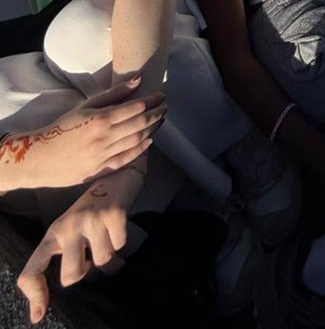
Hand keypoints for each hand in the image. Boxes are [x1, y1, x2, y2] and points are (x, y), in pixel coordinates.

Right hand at [0, 79, 164, 190]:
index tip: (161, 94)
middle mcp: (105, 138)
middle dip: (156, 113)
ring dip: (153, 129)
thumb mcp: (86, 106)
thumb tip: (138, 80)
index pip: (136, 107)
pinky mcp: (102, 170)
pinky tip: (149, 141)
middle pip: (140, 123)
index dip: (152, 100)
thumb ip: (113, 94)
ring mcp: (104, 156)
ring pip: (137, 140)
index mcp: (101, 119)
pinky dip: (141, 149)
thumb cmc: (63, 127)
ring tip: (161, 119)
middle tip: (165, 106)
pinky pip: (127, 158)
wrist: (42, 157)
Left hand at [17, 165, 143, 324]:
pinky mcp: (114, 213)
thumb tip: (79, 282)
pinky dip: (123, 244)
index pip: (34, 268)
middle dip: (89, 274)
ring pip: (102, 262)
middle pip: (72, 275)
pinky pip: (120, 246)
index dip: (35, 294)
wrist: (117, 175)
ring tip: (112, 247)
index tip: (39, 315)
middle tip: (95, 262)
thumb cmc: (93, 209)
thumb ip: (71, 254)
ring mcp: (91, 219)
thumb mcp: (74, 229)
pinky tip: (119, 231)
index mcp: (54, 233)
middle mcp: (69, 226)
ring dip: (112, 261)